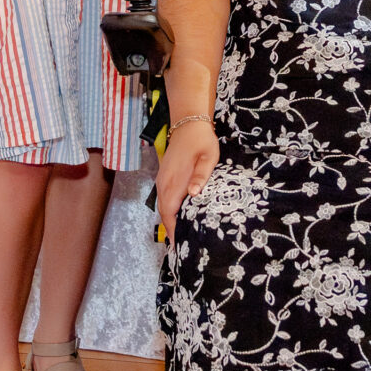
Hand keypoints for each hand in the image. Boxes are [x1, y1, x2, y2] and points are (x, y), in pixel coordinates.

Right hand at [154, 120, 217, 242]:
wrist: (188, 125)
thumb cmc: (202, 142)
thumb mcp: (208, 158)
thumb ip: (201, 176)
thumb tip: (193, 194)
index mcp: (174, 182)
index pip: (169, 212)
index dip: (173, 230)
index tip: (179, 245)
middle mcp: (164, 183)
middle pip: (164, 213)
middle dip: (172, 229)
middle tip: (183, 245)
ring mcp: (162, 180)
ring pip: (163, 206)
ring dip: (170, 220)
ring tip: (182, 235)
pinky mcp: (164, 177)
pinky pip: (164, 198)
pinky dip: (169, 210)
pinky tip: (179, 215)